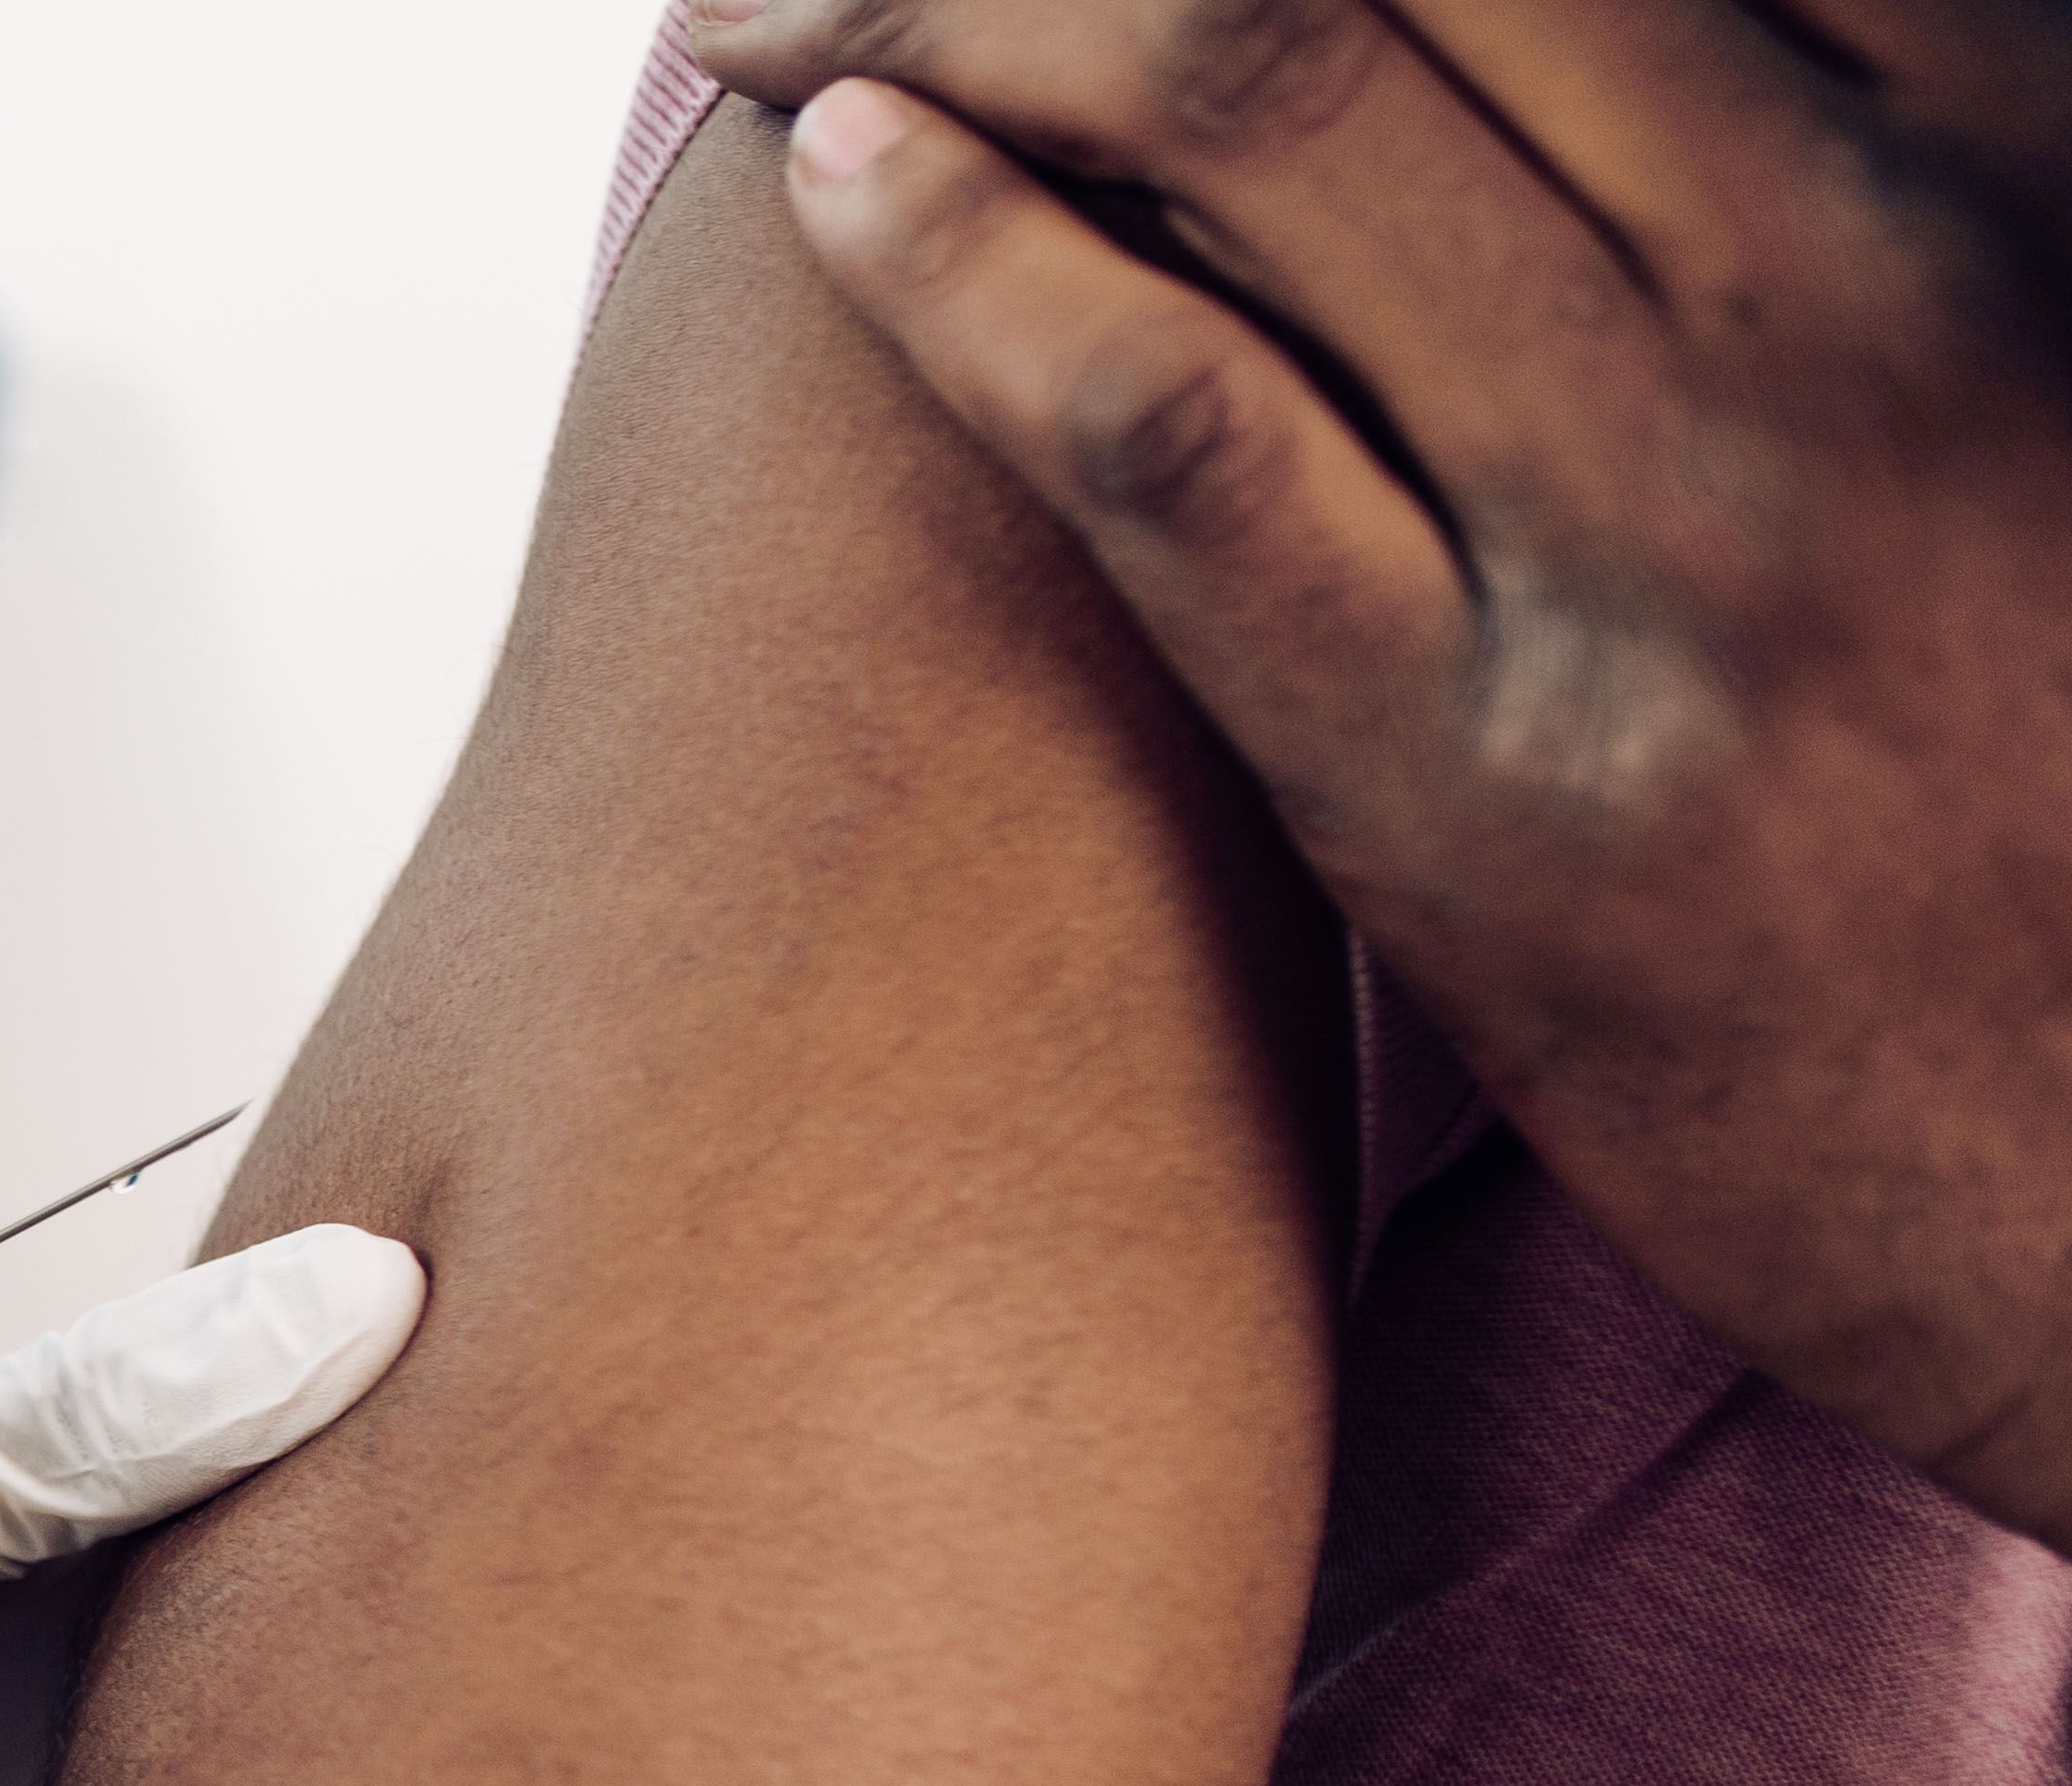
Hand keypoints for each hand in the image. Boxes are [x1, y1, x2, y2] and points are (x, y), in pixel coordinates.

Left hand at [693, 0, 2071, 1544]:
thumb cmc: (2037, 754)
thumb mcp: (2021, 357)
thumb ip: (1811, 143)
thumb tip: (1502, 58)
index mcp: (2006, 135)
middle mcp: (1849, 274)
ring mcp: (1661, 521)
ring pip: (1252, 91)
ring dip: (949, 5)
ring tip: (775, 8)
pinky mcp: (1478, 773)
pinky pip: (1170, 428)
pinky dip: (964, 265)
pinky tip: (833, 173)